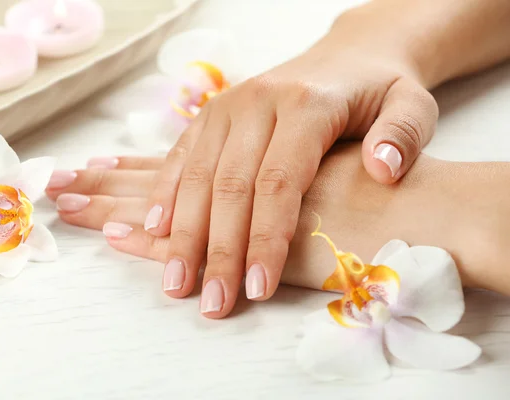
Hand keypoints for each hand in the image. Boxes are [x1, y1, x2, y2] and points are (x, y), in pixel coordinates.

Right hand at [139, 30, 437, 317]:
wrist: (346, 57)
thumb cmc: (376, 92)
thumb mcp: (412, 103)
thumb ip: (402, 134)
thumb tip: (381, 171)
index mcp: (306, 105)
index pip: (279, 182)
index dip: (266, 238)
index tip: (259, 288)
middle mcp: (258, 103)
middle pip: (230, 185)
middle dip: (219, 249)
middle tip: (213, 302)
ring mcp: (228, 107)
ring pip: (198, 175)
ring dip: (183, 232)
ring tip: (177, 282)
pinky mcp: (211, 114)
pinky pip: (181, 156)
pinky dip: (166, 194)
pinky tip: (155, 230)